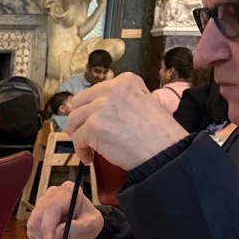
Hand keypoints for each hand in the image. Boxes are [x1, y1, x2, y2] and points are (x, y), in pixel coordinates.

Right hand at [27, 182, 103, 238]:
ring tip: (59, 238)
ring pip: (33, 223)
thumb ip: (76, 228)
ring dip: (43, 236)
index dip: (48, 225)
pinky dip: (39, 237)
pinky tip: (52, 236)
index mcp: (68, 191)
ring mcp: (42, 202)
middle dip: (45, 232)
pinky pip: (31, 229)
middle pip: (38, 214)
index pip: (52, 207)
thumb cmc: (89, 221)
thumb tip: (56, 233)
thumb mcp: (90, 225)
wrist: (85, 222)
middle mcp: (52, 193)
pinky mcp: (36, 213)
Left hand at [68, 73, 186, 167]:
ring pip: (74, 121)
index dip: (89, 109)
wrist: (164, 150)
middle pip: (78, 102)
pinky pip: (77, 139)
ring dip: (78, 136)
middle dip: (79, 120)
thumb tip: (94, 112)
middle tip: (83, 134)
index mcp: (125, 81)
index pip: (94, 91)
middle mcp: (111, 89)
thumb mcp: (142, 103)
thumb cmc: (157, 134)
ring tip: (88, 148)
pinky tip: (89, 157)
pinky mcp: (93, 126)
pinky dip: (81, 151)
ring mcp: (100, 107)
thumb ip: (119, 102)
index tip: (90, 120)